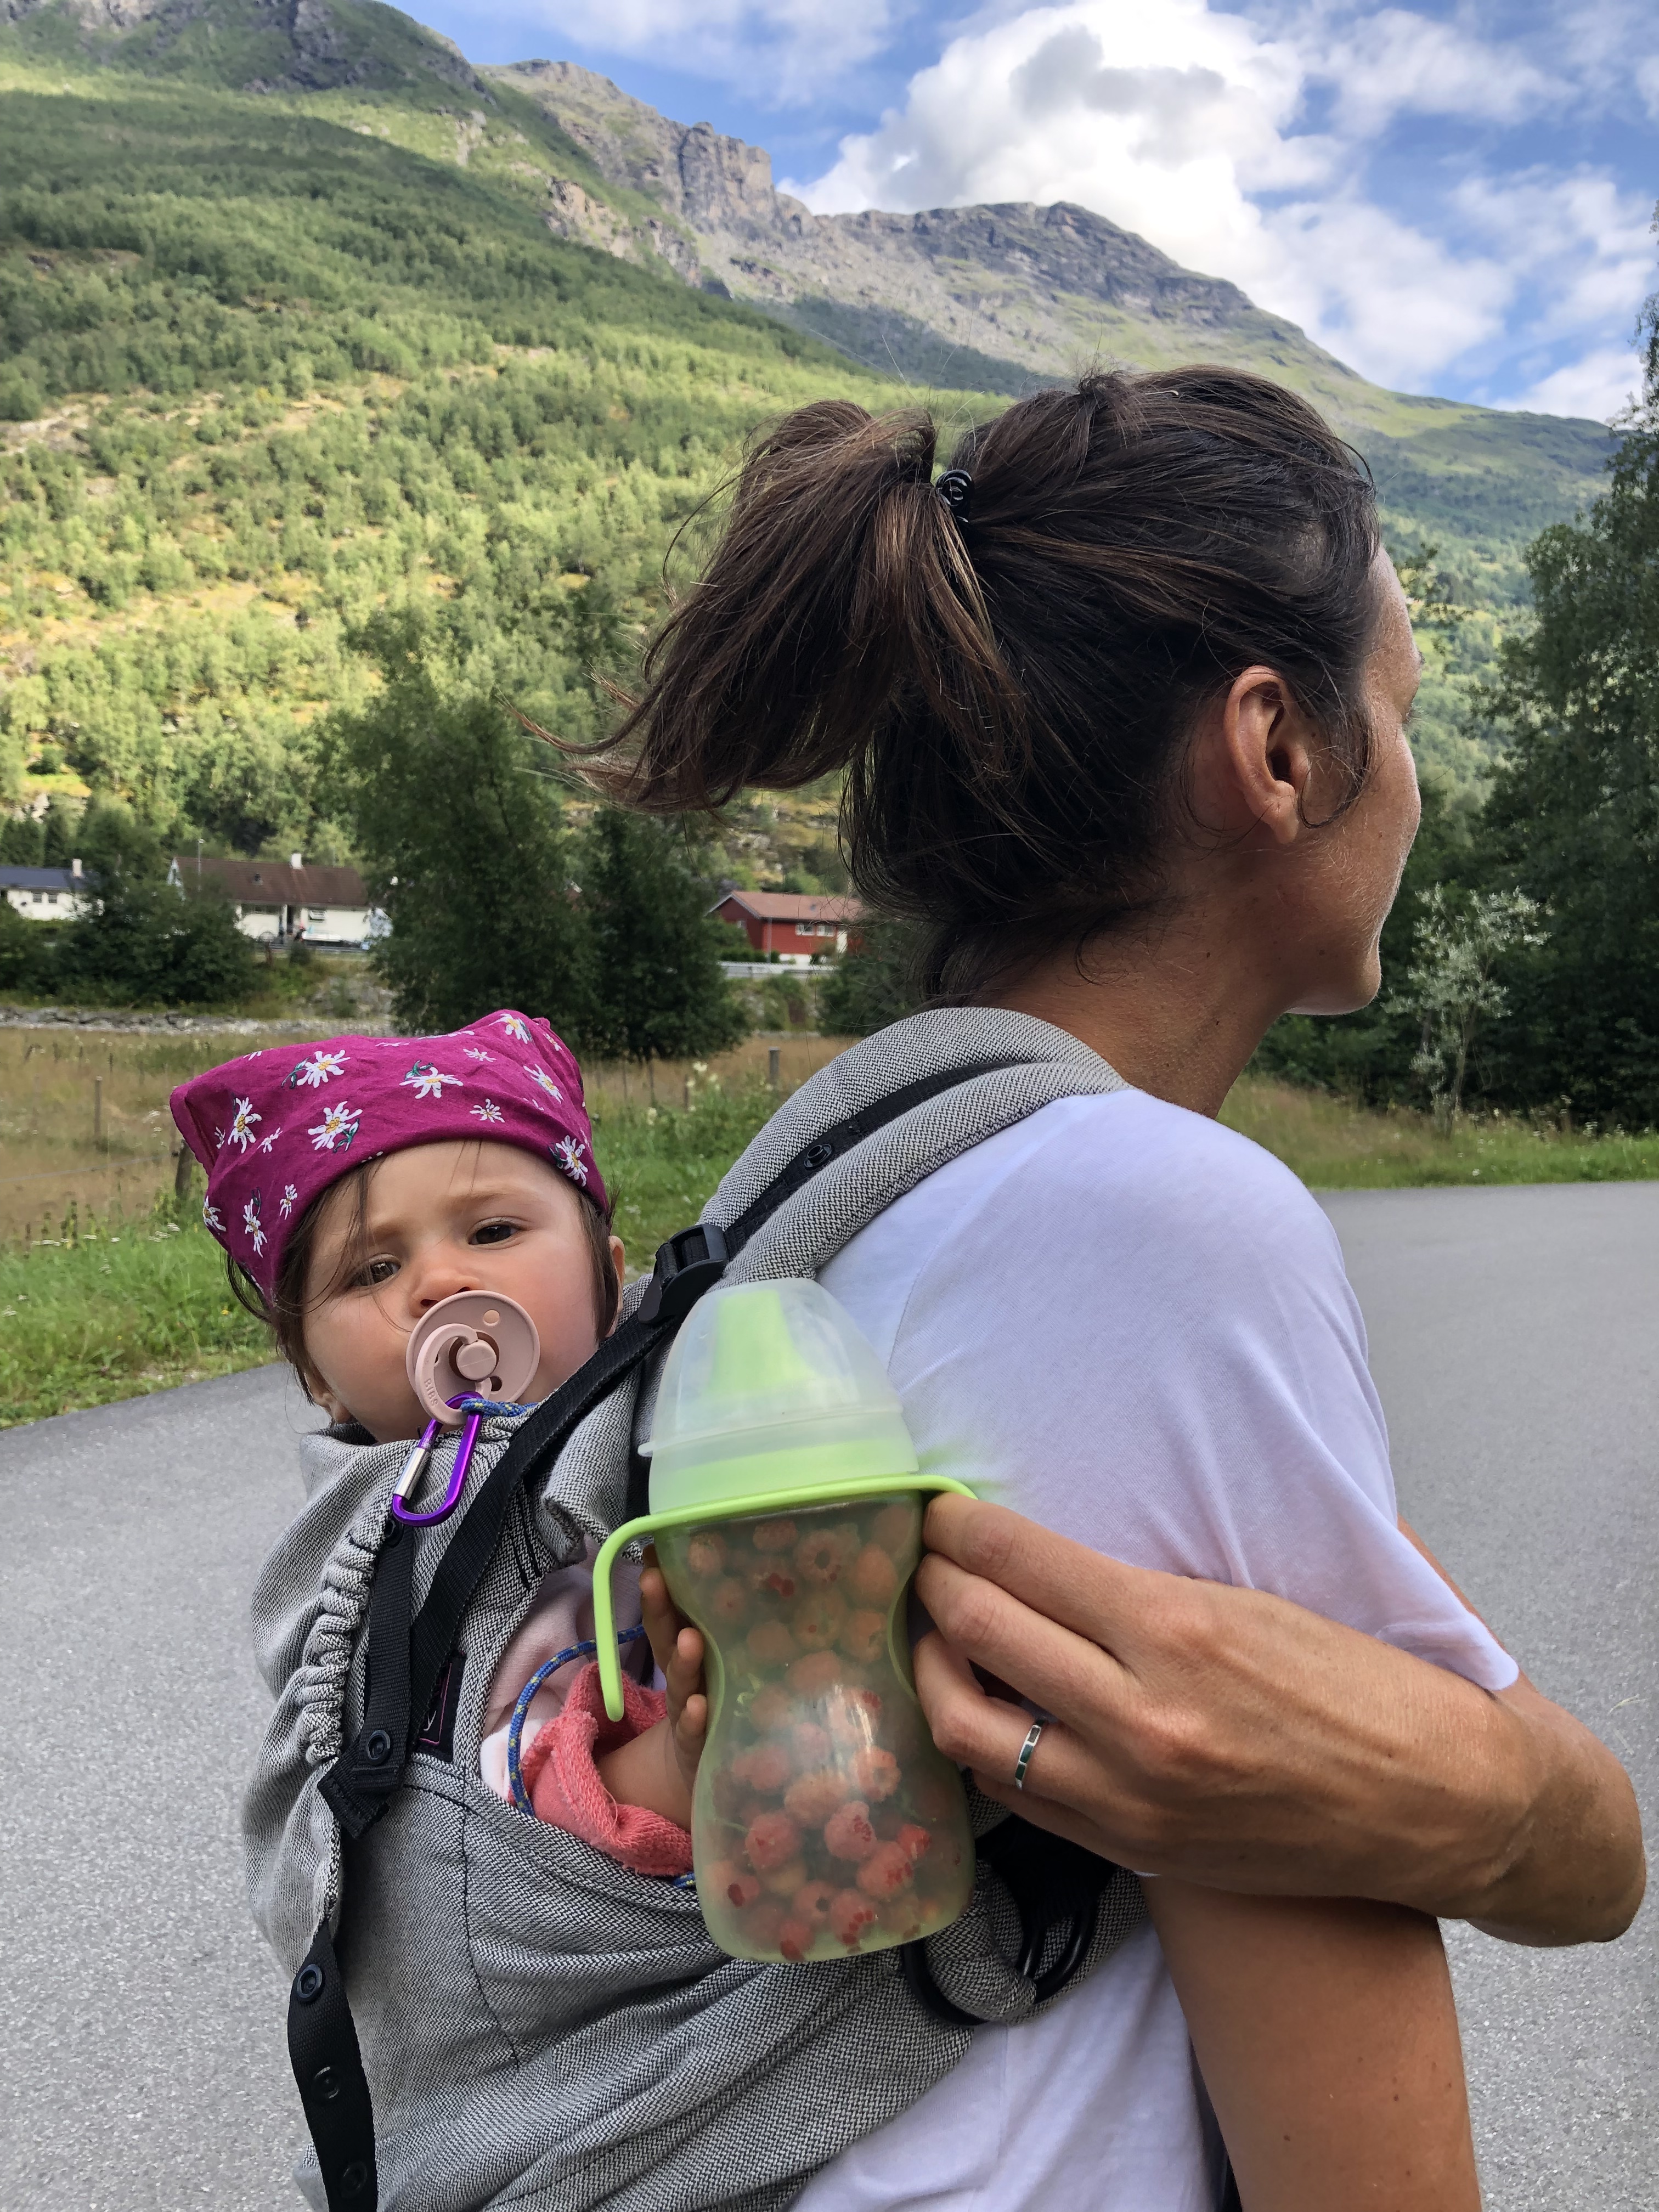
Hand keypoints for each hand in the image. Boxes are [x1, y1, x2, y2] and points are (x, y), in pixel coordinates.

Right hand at [640, 1551, 708, 1806]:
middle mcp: (682, 1680)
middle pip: (665, 1643)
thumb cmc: (707, 1699)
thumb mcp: (702, 1661)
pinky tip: (701, 1706)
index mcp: (680, 1655)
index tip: (652, 1556)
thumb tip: (703, 1563)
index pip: (663, 1617)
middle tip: (654, 1579)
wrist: (693, 1769)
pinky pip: (698, 1731)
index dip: (656, 1588)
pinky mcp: (701, 1746)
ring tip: (689, 1638)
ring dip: (684, 1662)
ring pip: (683, 1685)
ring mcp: (689, 1713)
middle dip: (659, 1611)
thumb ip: (698, 1620)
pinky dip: (696, 1719)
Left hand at [914, 1494, 1643, 1941]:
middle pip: (977, 1629)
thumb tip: (1079, 1503)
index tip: (937, 1508)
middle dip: (930, 1581)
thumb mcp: (1267, 1592)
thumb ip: (1161, 1563)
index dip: (958, 1526)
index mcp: (1179, 1627)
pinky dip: (978, 1743)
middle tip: (921, 1557)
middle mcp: (1141, 1714)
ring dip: (934, 1666)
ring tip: (935, 1634)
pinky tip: (980, 1704)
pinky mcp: (1132, 1850)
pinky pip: (1013, 1794)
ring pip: (968, 1724)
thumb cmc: (1367, 1683)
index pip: (1018, 1559)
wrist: (1445, 1807)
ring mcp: (1129, 1794)